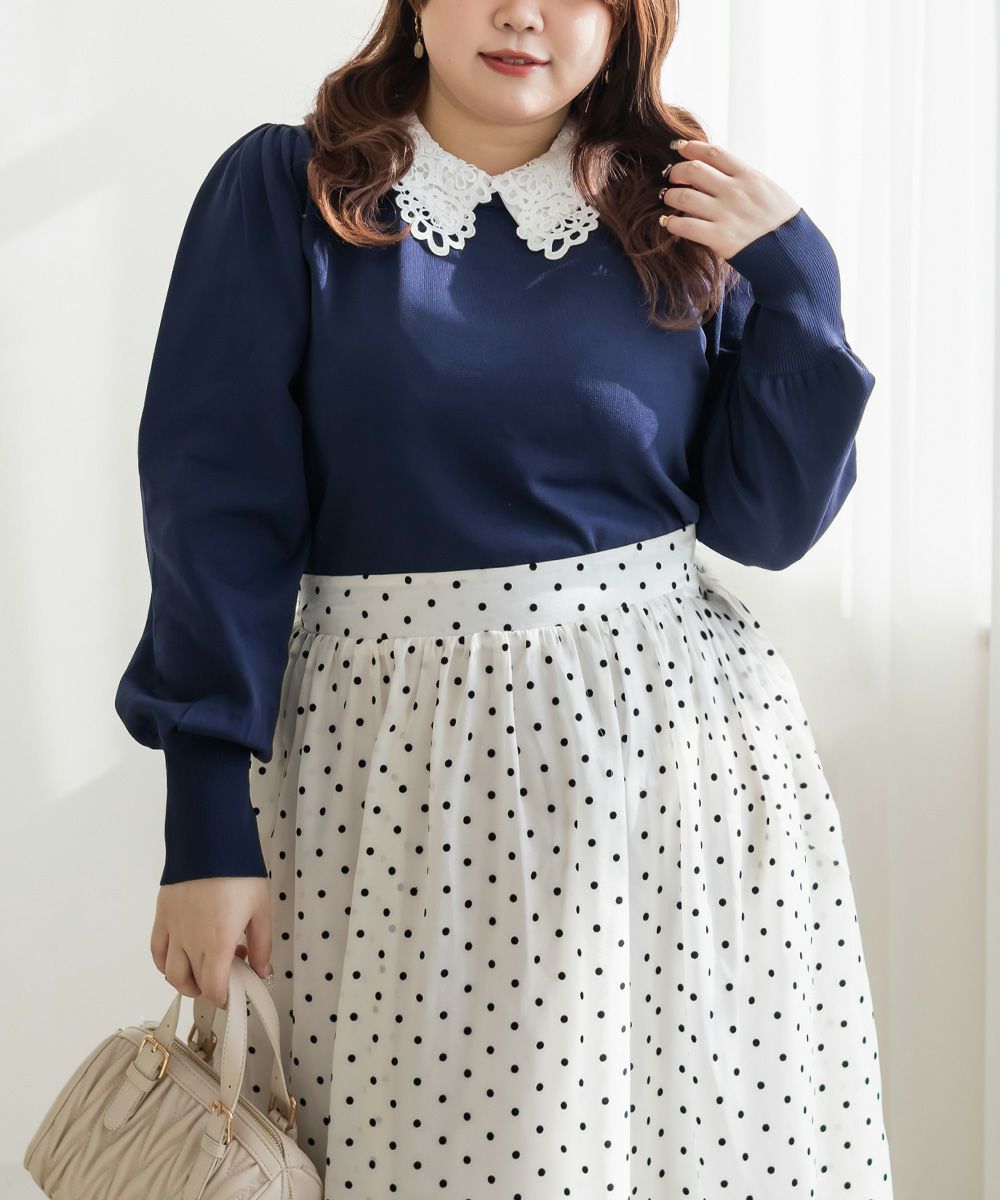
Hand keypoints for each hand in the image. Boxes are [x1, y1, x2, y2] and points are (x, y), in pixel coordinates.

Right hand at [150, 876, 272, 1009]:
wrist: (210, 842)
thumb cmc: (240, 874)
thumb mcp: (261, 909)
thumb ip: (262, 945)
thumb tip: (262, 973)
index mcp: (218, 943)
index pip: (214, 989)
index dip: (224, 999)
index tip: (235, 995)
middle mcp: (191, 942)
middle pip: (194, 983)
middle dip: (211, 988)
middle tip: (227, 975)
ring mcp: (173, 930)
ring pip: (171, 973)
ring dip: (186, 982)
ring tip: (202, 973)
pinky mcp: (162, 917)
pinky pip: (157, 951)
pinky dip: (164, 963)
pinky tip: (178, 960)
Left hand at [657, 137, 800, 259]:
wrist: (793, 252)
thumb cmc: (781, 221)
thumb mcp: (769, 189)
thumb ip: (745, 179)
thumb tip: (723, 171)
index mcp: (748, 176)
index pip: (713, 153)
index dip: (692, 147)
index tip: (679, 148)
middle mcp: (735, 191)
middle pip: (694, 170)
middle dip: (677, 171)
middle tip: (671, 177)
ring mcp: (726, 214)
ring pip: (685, 196)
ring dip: (671, 195)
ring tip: (668, 198)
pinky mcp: (719, 238)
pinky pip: (686, 226)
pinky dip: (672, 222)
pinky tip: (668, 222)